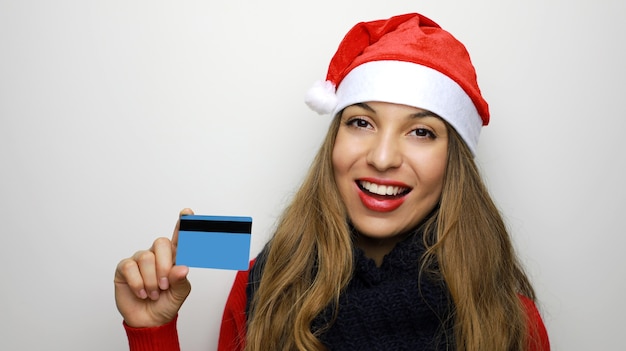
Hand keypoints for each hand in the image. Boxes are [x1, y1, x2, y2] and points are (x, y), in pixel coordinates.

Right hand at [114, 208, 192, 326]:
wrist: (149, 321)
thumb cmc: (166, 304)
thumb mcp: (179, 294)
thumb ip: (181, 280)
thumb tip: (181, 268)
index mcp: (173, 258)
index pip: (179, 237)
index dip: (183, 224)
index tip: (188, 212)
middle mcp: (156, 255)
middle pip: (161, 243)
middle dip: (164, 266)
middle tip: (165, 285)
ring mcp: (140, 260)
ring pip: (146, 258)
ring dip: (152, 280)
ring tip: (154, 293)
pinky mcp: (125, 268)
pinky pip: (130, 267)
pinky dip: (138, 284)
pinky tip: (142, 292)